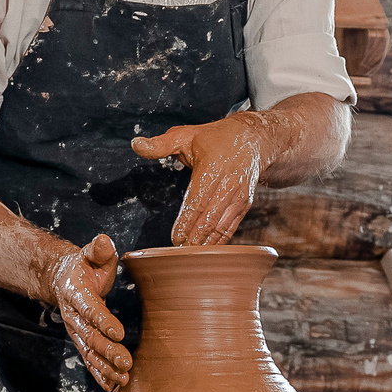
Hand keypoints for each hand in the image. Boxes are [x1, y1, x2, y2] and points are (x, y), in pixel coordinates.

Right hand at [50, 235, 129, 390]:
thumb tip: (105, 241)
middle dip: (107, 350)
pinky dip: (99, 373)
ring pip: (89, 351)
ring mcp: (76, 330)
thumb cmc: (85, 266)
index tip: (119, 333)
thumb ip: (98, 250)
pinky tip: (111, 385)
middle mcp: (72, 315)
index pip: (89, 308)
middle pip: (89, 335)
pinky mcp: (81, 340)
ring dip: (105, 366)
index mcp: (75, 292)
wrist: (63, 279)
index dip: (102, 321)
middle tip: (126, 362)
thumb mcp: (91, 254)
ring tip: (123, 378)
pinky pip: (89, 359)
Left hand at [133, 112, 269, 245]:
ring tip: (192, 257)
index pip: (197, 200)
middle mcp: (228, 184)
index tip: (175, 238)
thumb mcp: (186, 134)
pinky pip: (231, 226)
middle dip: (195, 238)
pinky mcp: (245, 204)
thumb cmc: (217, 138)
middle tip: (180, 253)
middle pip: (210, 218)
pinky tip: (208, 251)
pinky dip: (220, 240)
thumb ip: (161, 144)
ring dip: (207, 243)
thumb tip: (136, 144)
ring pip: (222, 226)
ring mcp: (239, 196)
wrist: (255, 139)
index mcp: (212, 168)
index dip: (186, 222)